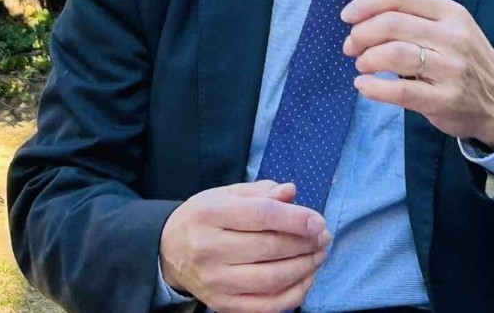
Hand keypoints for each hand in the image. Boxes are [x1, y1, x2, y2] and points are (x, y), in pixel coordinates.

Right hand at [159, 180, 330, 312]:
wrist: (169, 251)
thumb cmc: (204, 218)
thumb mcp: (226, 195)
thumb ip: (260, 193)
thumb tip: (291, 192)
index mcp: (210, 214)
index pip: (260, 216)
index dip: (295, 219)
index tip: (318, 221)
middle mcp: (209, 249)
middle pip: (269, 248)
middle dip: (305, 243)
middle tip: (324, 237)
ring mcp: (215, 281)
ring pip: (271, 279)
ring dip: (304, 267)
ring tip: (319, 255)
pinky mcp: (222, 305)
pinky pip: (267, 306)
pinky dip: (294, 294)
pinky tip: (306, 277)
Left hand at [341, 0, 493, 147]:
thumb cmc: (467, 59)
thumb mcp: (448, 25)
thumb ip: (412, 5)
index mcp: (452, 13)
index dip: (368, 4)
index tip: (347, 16)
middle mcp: (453, 37)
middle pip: (394, 24)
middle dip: (362, 33)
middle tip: (350, 45)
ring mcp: (450, 69)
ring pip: (397, 54)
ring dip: (368, 58)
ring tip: (360, 64)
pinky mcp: (444, 100)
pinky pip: (402, 91)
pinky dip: (376, 88)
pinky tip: (363, 85)